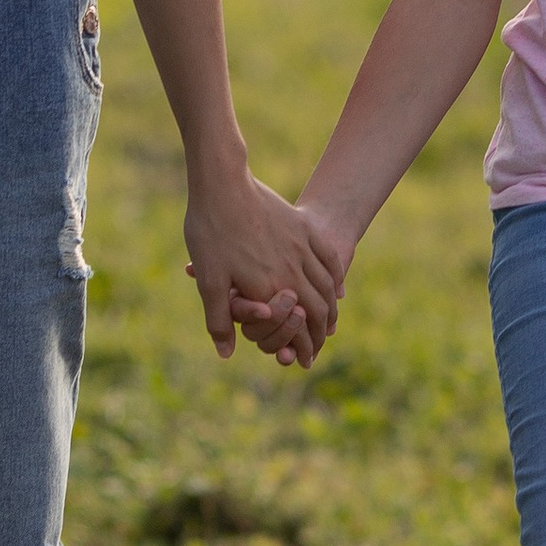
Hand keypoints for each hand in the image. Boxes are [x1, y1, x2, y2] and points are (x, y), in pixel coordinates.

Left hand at [183, 170, 347, 369]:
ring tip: (329, 321)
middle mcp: (293, 270)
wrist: (224, 184)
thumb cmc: (211, 232)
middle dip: (321, 332)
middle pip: (319, 308)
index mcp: (271, 287)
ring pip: (327, 285)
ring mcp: (301, 247)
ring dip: (330, 308)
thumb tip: (226, 353)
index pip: (299, 327)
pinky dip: (335, 278)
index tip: (306, 361)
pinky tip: (335, 286)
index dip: (305, 347)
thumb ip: (219, 320)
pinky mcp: (302, 227)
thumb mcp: (210, 280)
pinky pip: (328, 258)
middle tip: (319, 346)